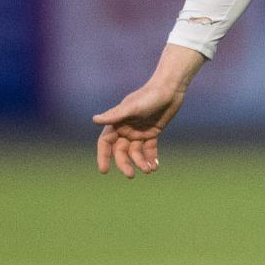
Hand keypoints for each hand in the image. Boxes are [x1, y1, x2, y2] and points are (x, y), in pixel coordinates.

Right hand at [92, 45, 203, 177]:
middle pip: (121, 152)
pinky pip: (149, 149)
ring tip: (148, 170)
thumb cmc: (148, 96)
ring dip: (140, 162)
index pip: (105, 143)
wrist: (170, 90)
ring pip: (136, 153)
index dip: (103, 156)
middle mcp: (126, 129)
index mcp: (117, 123)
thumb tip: (94, 120)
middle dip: (125, 163)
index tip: (104, 170)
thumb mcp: (132, 107)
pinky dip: (151, 158)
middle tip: (131, 175)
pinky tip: (154, 167)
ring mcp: (139, 132)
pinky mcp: (152, 133)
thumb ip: (114, 115)